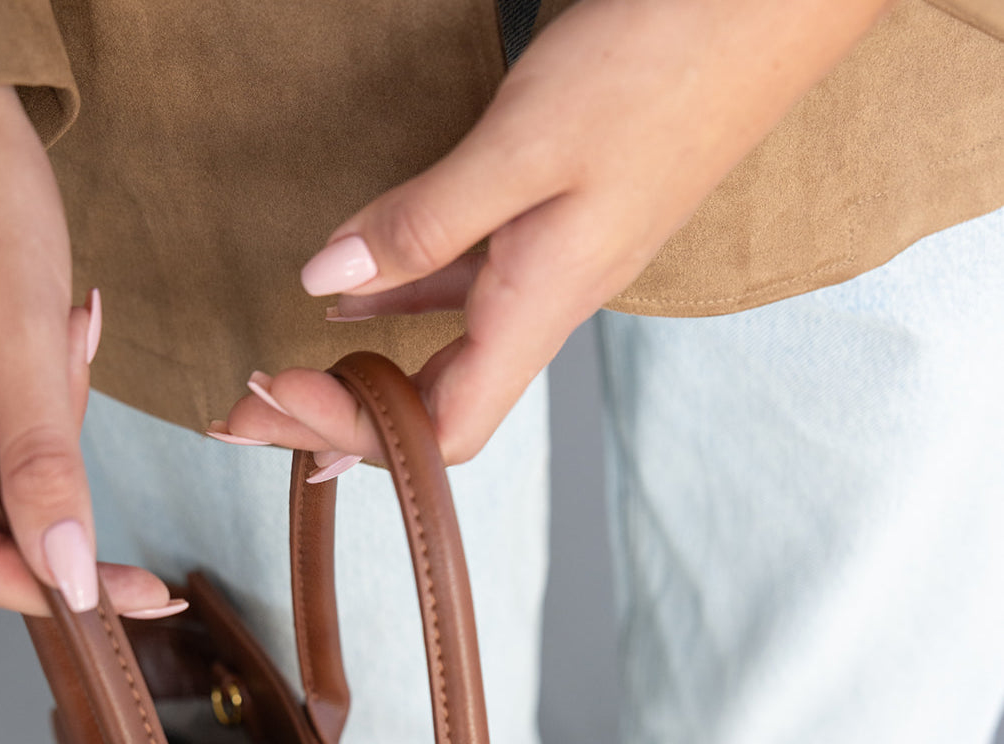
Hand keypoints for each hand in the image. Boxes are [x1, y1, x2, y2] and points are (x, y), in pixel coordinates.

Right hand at [0, 85, 181, 617]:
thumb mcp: (23, 338)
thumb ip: (43, 462)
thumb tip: (68, 574)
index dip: (60, 591)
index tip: (141, 596)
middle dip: (68, 495)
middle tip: (93, 395)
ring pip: (13, 483)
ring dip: (59, 428)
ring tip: (60, 332)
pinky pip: (11, 436)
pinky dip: (50, 401)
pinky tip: (57, 334)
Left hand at [215, 0, 892, 472]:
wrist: (765, 6)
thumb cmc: (664, 63)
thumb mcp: (526, 143)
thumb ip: (424, 222)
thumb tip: (326, 284)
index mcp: (542, 304)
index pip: (438, 426)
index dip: (352, 433)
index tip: (266, 403)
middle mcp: (548, 303)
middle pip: (433, 406)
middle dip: (337, 419)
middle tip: (246, 414)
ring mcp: (555, 264)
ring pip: (446, 352)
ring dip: (363, 371)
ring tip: (288, 378)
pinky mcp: (559, 219)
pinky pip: (467, 285)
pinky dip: (404, 298)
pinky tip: (360, 292)